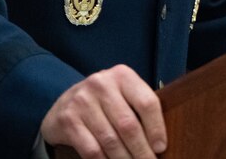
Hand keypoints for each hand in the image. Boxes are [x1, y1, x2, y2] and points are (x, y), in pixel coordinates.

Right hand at [41, 65, 166, 157]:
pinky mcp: (68, 120)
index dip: (156, 128)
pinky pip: (92, 150)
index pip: (146, 103)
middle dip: (142, 150)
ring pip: (111, 140)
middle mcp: (101, 84)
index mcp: (122, 75)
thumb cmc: (103, 102)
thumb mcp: (122, 94)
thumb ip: (139, 108)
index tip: (160, 147)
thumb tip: (160, 142)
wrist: (64, 103)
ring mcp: (82, 101)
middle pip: (129, 125)